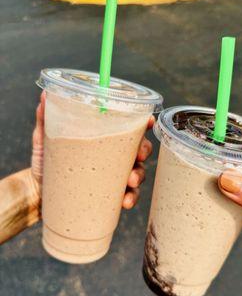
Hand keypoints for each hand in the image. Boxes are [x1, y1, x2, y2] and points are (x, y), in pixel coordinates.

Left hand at [31, 92, 153, 208]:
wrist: (39, 194)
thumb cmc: (46, 163)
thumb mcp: (45, 140)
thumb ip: (46, 119)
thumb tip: (44, 94)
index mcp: (103, 139)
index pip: (127, 127)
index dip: (143, 123)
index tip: (148, 121)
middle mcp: (113, 156)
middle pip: (140, 149)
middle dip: (144, 150)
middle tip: (139, 155)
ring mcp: (114, 176)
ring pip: (138, 173)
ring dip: (139, 175)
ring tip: (130, 181)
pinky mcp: (111, 195)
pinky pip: (128, 196)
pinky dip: (131, 198)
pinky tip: (125, 201)